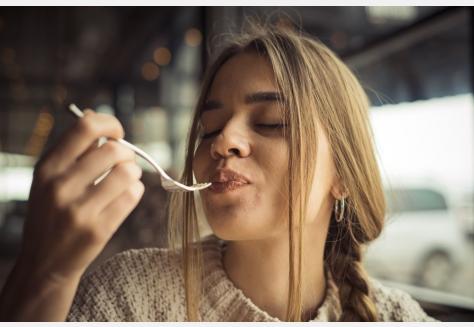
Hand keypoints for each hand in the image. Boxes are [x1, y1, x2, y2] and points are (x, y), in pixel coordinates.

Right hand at [0, 110, 144, 319]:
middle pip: (114, 150)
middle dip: (127, 153)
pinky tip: (126, 195)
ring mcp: (79, 211)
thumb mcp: (49, 179)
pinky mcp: (97, 231)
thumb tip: (94, 114)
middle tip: (124, 162)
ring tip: (126, 179)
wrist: (43, 264)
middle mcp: (60, 186)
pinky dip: (135, 191)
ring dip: (134, 172)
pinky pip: (132, 196)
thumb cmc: (52, 213)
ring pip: (128, 172)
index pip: (86, 127)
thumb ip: (72, 148)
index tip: (117, 134)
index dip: (110, 124)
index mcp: (47, 167)